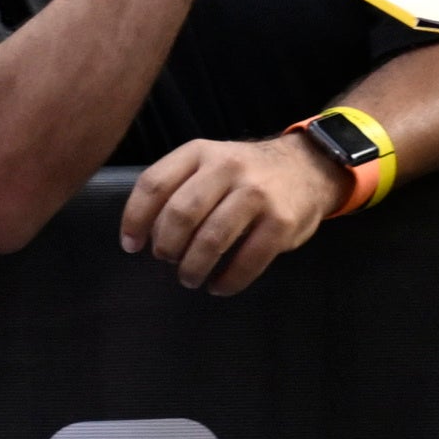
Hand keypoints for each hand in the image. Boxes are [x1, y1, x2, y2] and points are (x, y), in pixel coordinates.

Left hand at [121, 129, 349, 294]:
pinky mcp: (281, 221)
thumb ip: (178, 187)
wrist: (308, 167)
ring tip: (190, 278)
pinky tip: (220, 286)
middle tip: (167, 260)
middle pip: (181, 213)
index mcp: (200, 152)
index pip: (154, 184)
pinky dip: (228, 281)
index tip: (131, 245)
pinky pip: (248, 260)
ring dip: (193, 268)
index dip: (136, 219)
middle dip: (167, 246)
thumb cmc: (246, 174)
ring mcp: (257, 194)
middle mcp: (227, 167)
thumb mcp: (209, 163)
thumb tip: (142, 234)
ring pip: (211, 240)